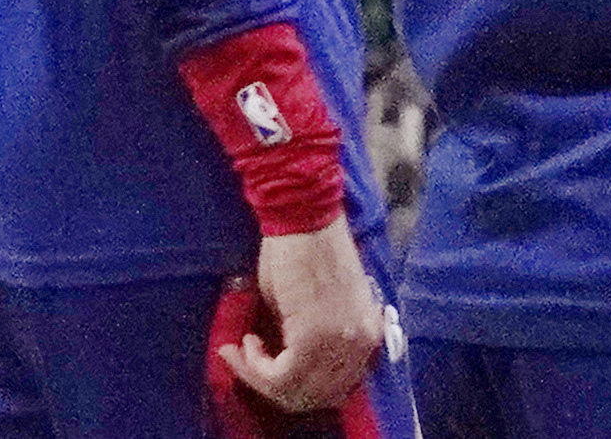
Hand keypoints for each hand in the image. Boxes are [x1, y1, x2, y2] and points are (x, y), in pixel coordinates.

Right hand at [222, 220, 387, 416]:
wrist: (303, 214)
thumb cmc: (302, 248)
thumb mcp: (311, 305)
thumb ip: (306, 339)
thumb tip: (283, 362)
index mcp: (366, 335)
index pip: (334, 387)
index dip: (295, 386)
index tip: (264, 364)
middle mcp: (360, 345)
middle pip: (317, 396)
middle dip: (275, 388)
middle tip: (247, 365)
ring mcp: (341, 341)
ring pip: (298, 391)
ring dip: (261, 378)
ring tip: (243, 351)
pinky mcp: (315, 335)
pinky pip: (282, 375)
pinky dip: (258, 368)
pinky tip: (248, 344)